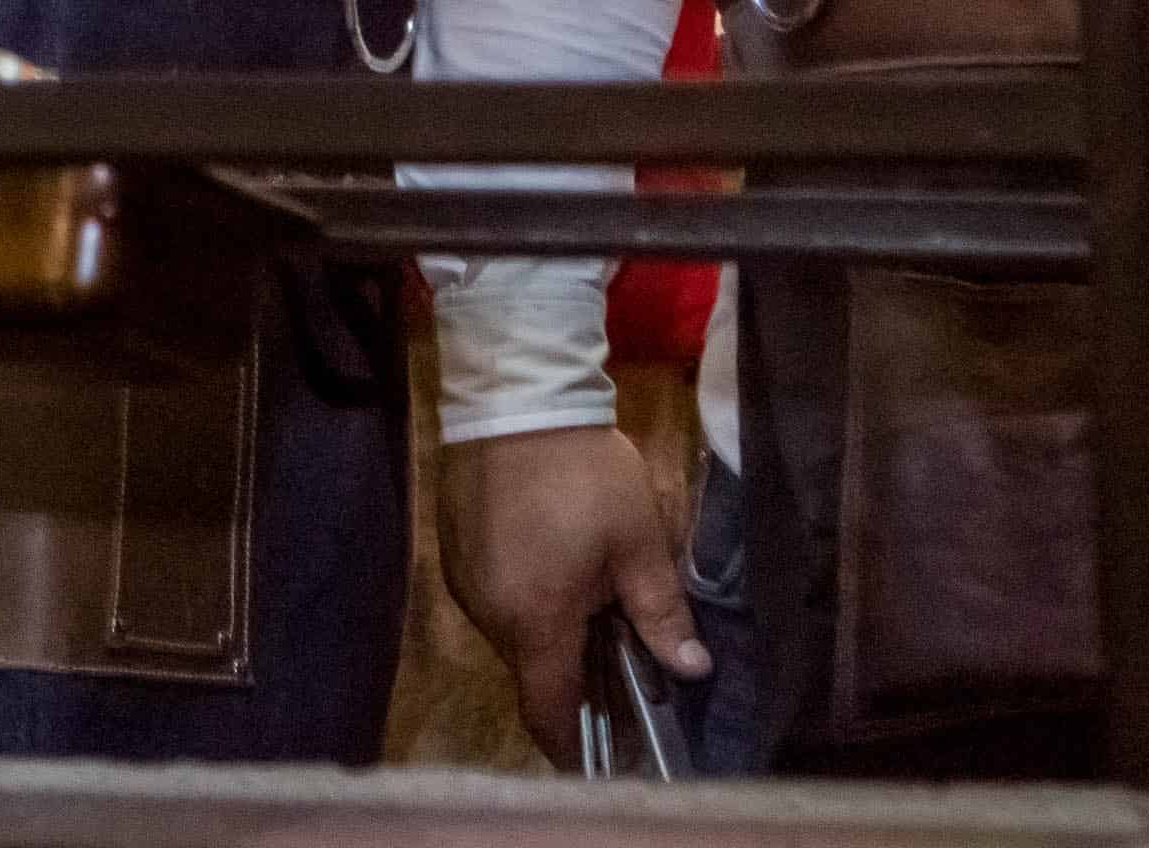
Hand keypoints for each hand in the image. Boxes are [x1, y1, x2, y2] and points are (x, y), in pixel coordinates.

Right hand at [438, 424, 703, 765]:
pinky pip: (494, 599)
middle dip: (570, 672)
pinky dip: (523, 598)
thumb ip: (662, 613)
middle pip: (532, 671)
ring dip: (545, 631)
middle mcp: (490, 616)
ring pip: (511, 634)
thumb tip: (692, 670)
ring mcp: (466, 585)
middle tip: (612, 649)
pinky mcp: (455, 555)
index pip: (548, 710)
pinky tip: (551, 563)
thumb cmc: (586, 474)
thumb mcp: (639, 541)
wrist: (518, 398)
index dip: (574, 741)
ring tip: (587, 599)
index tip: (602, 750)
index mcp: (536, 622)